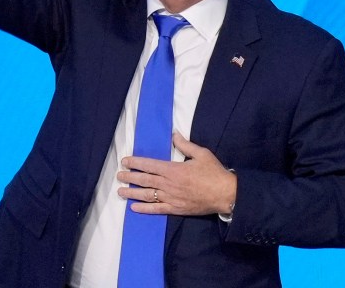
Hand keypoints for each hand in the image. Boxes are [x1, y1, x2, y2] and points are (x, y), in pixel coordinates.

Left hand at [117, 133, 236, 215]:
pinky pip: (157, 209)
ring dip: (132, 193)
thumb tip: (174, 135)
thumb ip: (185, 144)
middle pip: (145, 180)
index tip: (125, 162)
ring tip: (121, 192)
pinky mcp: (176, 209)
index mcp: (173, 169)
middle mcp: (169, 184)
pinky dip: (144, 209)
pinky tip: (134, 208)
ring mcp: (171, 198)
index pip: (149, 165)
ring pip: (147, 195)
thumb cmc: (214, 172)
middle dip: (130, 177)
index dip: (136, 163)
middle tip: (119, 176)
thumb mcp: (201, 153)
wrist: (225, 194)